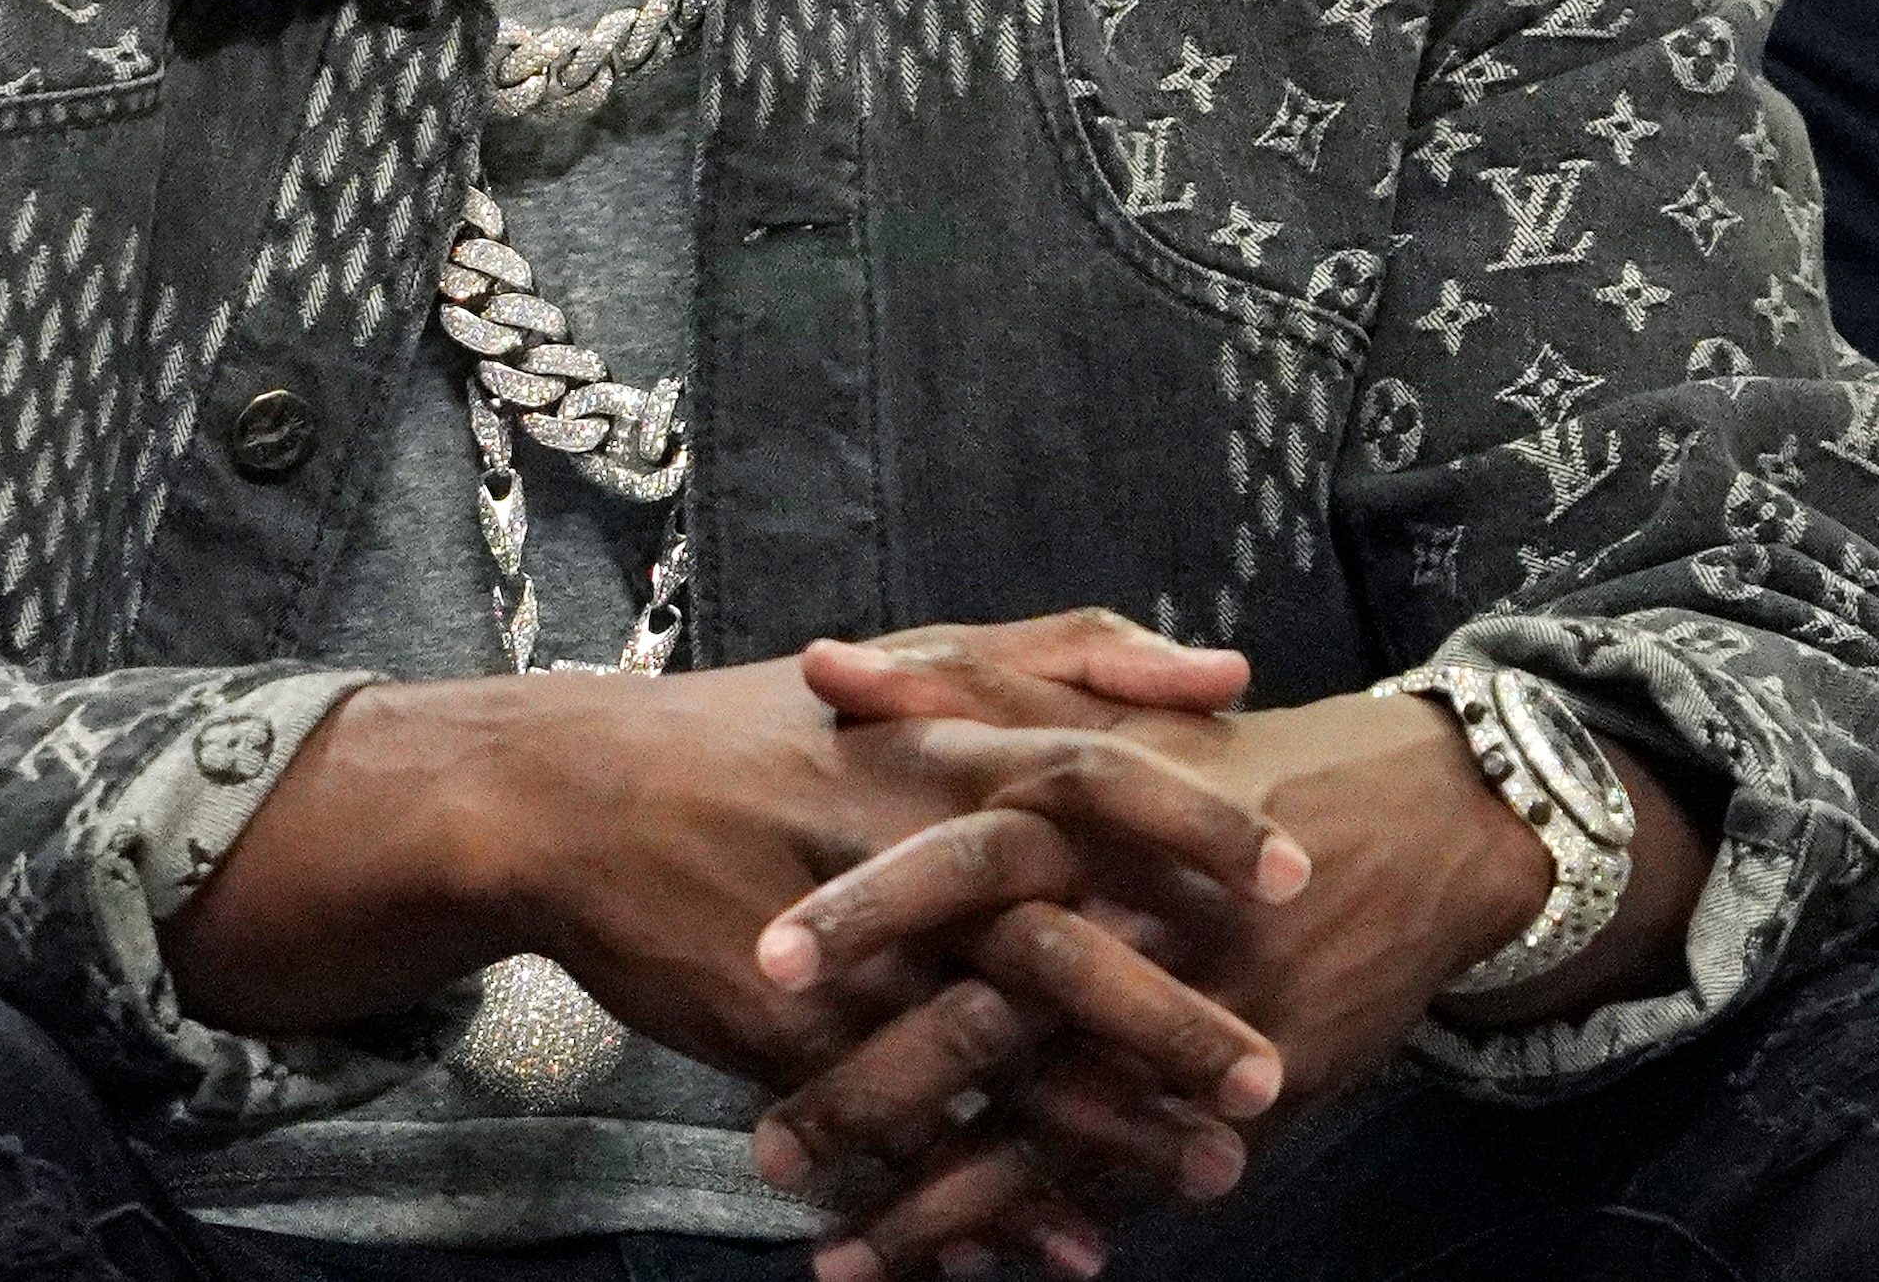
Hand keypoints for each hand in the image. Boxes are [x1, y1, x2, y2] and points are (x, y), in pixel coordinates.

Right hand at [159, 620, 1297, 1237]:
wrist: (581, 799)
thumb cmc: (771, 725)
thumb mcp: (923, 660)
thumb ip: (1073, 656)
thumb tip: (1224, 672)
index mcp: (943, 752)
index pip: (1091, 775)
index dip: (1192, 824)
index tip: (1297, 870)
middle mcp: (900, 852)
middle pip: (1053, 939)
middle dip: (1165, 1016)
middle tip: (1267, 1074)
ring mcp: (840, 959)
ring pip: (985, 1056)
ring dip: (1096, 1126)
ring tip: (1202, 1178)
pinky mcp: (785, 1043)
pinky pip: (900, 1133)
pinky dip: (980, 1196)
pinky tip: (1060, 1245)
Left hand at [759, 651, 1629, 1277]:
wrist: (1427, 826)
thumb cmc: (1244, 762)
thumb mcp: (1110, 710)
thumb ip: (961, 688)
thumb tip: (817, 665)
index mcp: (1102, 817)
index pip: (971, 857)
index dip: (872, 909)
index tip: (762, 960)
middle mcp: (1145, 922)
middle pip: (998, 1015)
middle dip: (880, 1088)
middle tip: (769, 1143)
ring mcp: (1198, 1024)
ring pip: (1050, 1127)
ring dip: (937, 1193)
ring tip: (828, 1248)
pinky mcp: (1240, 1102)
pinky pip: (1125, 1180)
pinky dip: (1039, 1227)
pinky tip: (949, 1266)